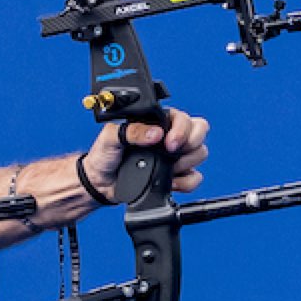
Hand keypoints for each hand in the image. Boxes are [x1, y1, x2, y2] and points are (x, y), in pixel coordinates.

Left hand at [81, 110, 211, 199]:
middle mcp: (169, 137)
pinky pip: (195, 178)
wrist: (100, 183)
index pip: (184, 118)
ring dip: (186, 163)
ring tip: (166, 167)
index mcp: (157, 122)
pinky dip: (185, 182)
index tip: (169, 143)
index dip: (182, 130)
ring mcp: (175, 157)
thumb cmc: (104, 155)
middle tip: (171, 152)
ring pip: (200, 154)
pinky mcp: (176, 176)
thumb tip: (155, 133)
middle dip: (191, 143)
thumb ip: (132, 131)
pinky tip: (169, 182)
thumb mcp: (111, 137)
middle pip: (199, 132)